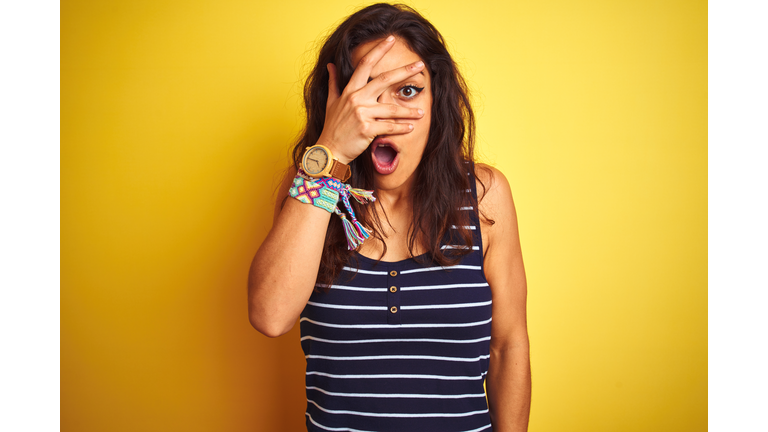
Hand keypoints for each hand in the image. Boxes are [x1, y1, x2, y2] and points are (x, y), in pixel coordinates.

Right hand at [316, 36, 425, 163]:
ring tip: (421, 112)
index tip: (391, 39)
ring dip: (409, 111)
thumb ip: (334, 82)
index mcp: (350, 90)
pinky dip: (401, 128)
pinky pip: (389, 127)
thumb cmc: (333, 126)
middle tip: (420, 66)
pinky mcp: (367, 129)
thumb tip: (330, 65)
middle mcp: (356, 99)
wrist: (329, 150)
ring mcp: (362, 114)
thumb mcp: (331, 102)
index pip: (365, 64)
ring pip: (391, 109)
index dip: (378, 50)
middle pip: (384, 80)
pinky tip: (410, 127)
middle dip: (404, 72)